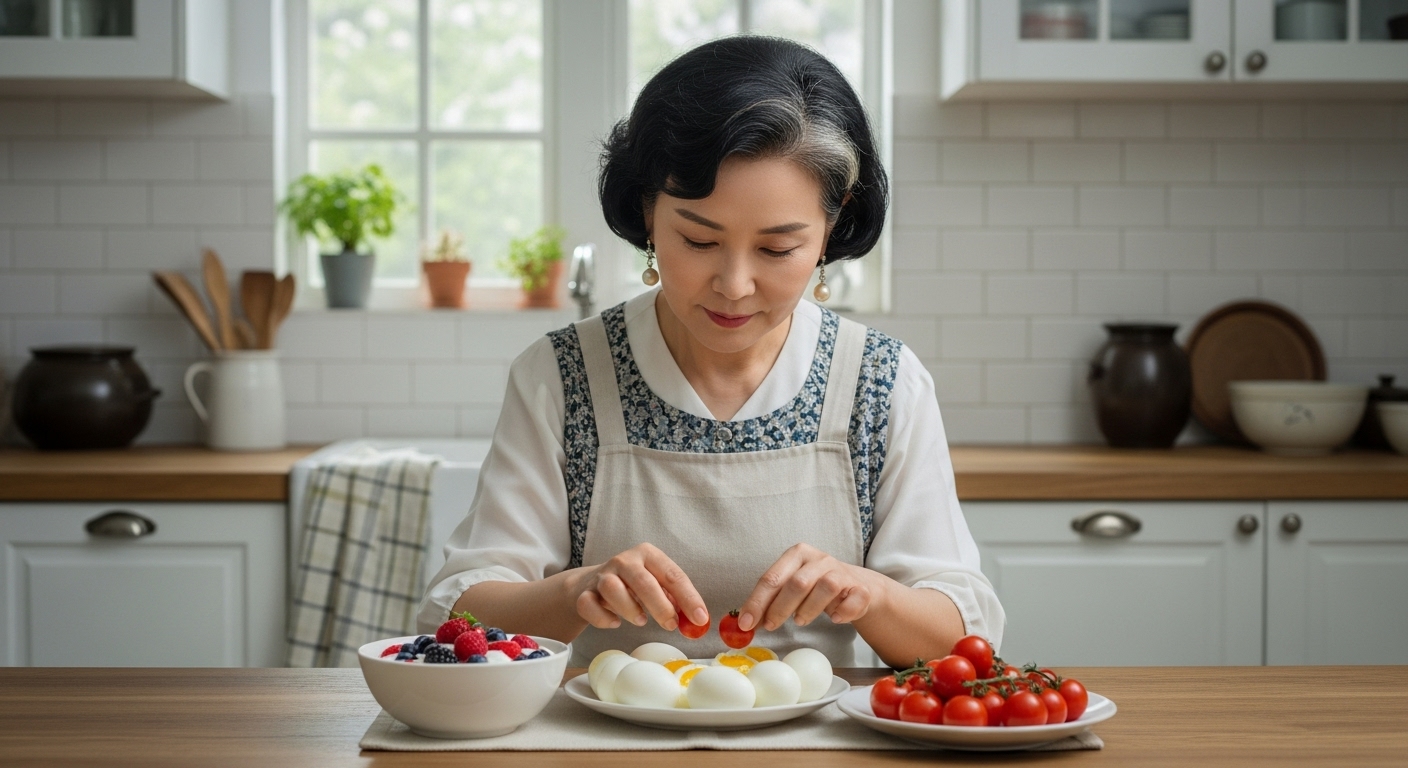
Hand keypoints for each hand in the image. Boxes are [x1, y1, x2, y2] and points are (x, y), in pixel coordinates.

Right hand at [570, 543, 709, 630]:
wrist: (589, 584)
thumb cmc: (632, 586)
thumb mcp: (656, 584)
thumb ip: (674, 599)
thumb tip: (695, 620)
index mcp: (647, 554)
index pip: (672, 574)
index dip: (689, 597)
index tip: (700, 618)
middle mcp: (623, 561)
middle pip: (642, 580)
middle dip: (660, 605)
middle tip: (671, 624)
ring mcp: (601, 576)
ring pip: (612, 588)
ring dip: (629, 608)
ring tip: (641, 621)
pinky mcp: (584, 593)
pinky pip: (589, 605)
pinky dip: (603, 618)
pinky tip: (615, 623)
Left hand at [736, 543, 877, 632]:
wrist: (857, 587)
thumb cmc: (816, 588)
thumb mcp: (791, 589)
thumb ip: (770, 601)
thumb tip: (745, 622)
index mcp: (797, 555)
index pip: (772, 578)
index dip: (757, 601)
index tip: (746, 623)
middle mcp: (819, 559)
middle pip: (797, 582)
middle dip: (780, 608)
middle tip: (770, 626)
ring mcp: (841, 572)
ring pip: (824, 587)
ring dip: (809, 609)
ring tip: (800, 620)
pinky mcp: (860, 588)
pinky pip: (852, 600)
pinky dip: (842, 612)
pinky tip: (834, 618)